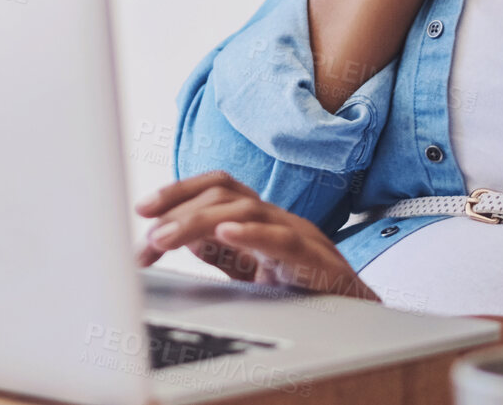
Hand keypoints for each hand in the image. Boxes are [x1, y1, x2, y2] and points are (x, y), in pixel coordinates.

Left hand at [134, 171, 379, 301]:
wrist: (359, 315)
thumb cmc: (306, 288)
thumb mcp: (253, 270)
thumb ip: (221, 253)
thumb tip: (184, 239)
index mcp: (260, 218)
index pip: (218, 186)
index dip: (180, 191)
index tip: (143, 210)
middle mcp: (277, 217)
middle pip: (225, 193)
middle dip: (179, 208)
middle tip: (147, 233)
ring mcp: (298, 234)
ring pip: (246, 210)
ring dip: (198, 222)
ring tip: (166, 238)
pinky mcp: (316, 261)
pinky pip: (283, 240)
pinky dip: (251, 234)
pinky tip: (224, 235)